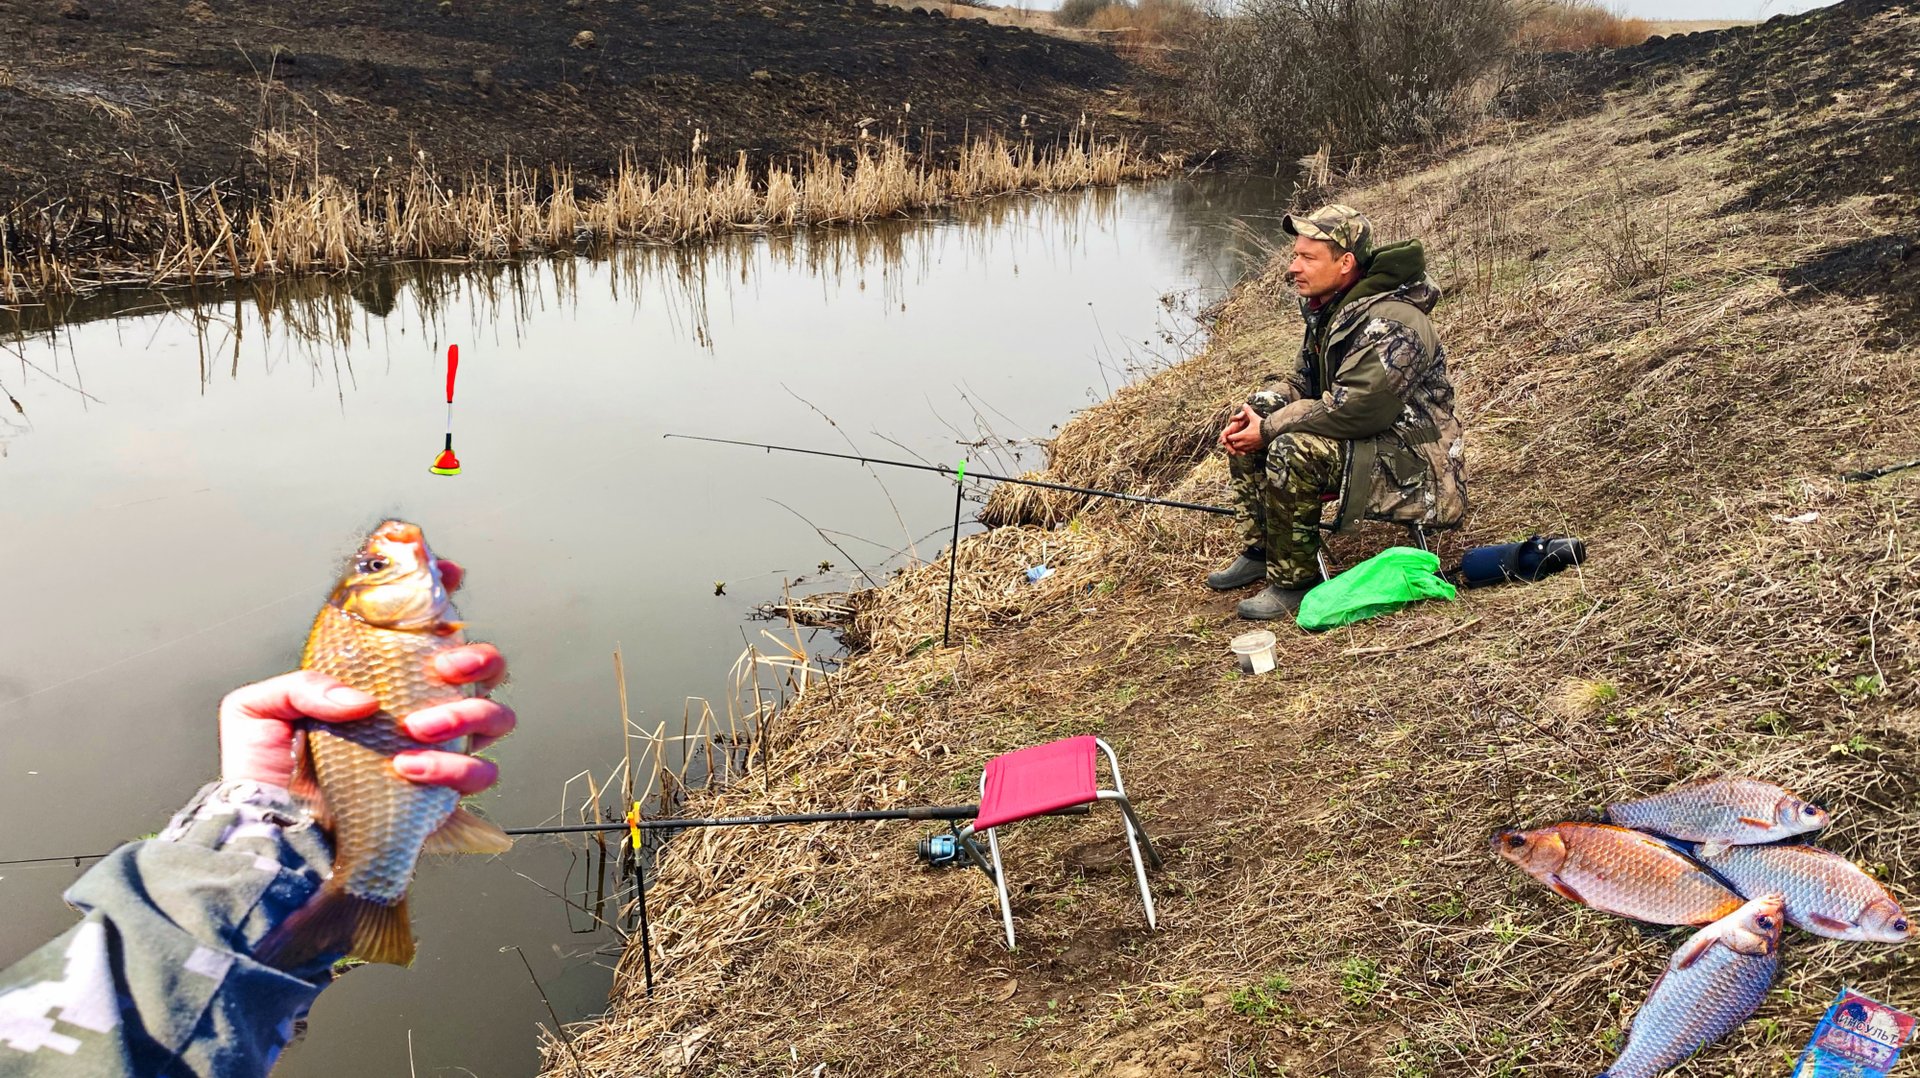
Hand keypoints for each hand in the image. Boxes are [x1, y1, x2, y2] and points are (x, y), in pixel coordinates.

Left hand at [219, 559, 514, 794]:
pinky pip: (477, 774)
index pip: (424, 628)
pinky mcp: (441, 793)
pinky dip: (450, 768)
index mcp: (379, 679)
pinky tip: (409, 769)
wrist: (269, 838)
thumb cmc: (262, 775)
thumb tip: (362, 700)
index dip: (445, 595)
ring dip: (465, 713)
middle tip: (444, 668)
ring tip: (418, 728)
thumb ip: (300, 684)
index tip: (451, 577)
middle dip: (477, 659)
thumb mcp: (256, 710)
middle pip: (485, 667)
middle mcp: (416, 707)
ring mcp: (435, 750)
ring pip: (494, 716)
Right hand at [1219, 405, 1250, 453]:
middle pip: (1227, 443)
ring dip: (1236, 451)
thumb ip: (1238, 416)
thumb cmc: (1249, 417)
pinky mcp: (1241, 442)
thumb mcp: (1244, 415)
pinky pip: (1238, 448)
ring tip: (1242, 454)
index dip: (1223, 438)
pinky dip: (1241, 451)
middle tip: (1234, 452)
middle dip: (1229, 448)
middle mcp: (1233, 434)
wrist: (1256, 421)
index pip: (1224, 434)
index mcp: (1231, 428)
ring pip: (1233, 447)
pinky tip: (1245, 453)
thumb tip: (1231, 419)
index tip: (1225, 442)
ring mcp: (1236, 438)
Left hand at [1221, 404, 1266, 455]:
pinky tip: (1247, 446)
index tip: (1230, 434)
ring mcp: (1250, 446)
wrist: (1271, 432)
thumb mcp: (1254, 417)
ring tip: (1239, 443)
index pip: (1231, 438)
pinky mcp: (1255, 448)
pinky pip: (1248, 451)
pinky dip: (1245, 449)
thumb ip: (1248, 411)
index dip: (1229, 436)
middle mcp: (1245, 442)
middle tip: (1234, 439)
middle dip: (1233, 443)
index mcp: (1243, 435)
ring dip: (1239, 447)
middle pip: (1234, 446)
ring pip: (1240, 450)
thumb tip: (1244, 404)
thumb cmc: (1262, 425)